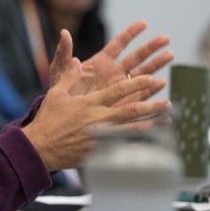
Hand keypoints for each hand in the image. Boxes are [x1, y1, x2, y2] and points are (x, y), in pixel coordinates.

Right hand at [22, 59, 170, 170]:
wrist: (41, 146)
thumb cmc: (48, 119)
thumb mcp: (56, 94)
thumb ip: (69, 77)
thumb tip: (75, 60)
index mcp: (90, 103)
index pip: (119, 90)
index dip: (137, 84)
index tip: (152, 79)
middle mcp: (99, 118)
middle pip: (132, 110)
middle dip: (152, 105)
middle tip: (167, 102)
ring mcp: (102, 135)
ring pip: (133, 129)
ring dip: (152, 124)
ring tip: (167, 120)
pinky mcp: (101, 150)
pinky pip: (125, 145)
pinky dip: (141, 142)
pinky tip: (153, 142)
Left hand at [49, 20, 172, 97]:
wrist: (63, 116)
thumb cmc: (60, 92)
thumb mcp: (59, 70)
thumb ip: (63, 52)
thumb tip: (64, 33)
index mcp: (100, 62)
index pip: (118, 44)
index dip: (131, 33)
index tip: (144, 23)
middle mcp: (113, 73)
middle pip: (136, 57)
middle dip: (151, 47)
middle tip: (165, 38)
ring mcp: (120, 87)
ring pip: (142, 73)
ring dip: (156, 64)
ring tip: (170, 55)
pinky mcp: (124, 102)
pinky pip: (140, 94)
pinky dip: (151, 89)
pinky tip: (161, 82)